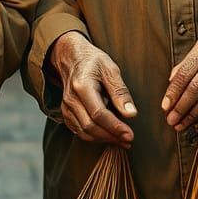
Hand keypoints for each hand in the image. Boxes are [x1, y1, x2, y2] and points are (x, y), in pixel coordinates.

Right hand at [48, 32, 136, 148]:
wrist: (72, 58)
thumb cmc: (93, 61)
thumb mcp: (110, 69)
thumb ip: (120, 92)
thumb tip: (131, 114)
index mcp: (82, 86)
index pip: (98, 114)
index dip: (115, 127)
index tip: (130, 135)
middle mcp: (71, 99)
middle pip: (90, 126)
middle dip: (111, 137)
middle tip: (128, 140)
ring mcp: (66, 107)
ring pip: (84, 132)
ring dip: (104, 139)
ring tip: (121, 140)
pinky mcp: (66, 112)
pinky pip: (79, 131)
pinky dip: (94, 137)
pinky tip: (108, 135)